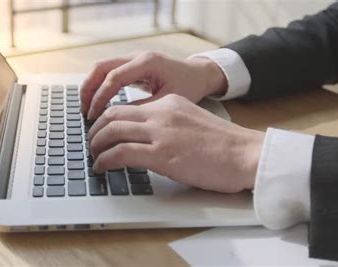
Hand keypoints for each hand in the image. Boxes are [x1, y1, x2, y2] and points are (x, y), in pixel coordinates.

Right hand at [80, 51, 226, 118]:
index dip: (101, 97)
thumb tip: (118, 120)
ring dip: (91, 87)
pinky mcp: (132, 66)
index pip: (114, 77)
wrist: (199, 74)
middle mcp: (137, 57)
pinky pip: (109, 72)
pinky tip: (97, 103)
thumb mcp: (167, 101)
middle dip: (89, 89)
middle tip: (84, 111)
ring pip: (102, 68)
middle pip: (101, 67)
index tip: (93, 115)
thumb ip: (143, 108)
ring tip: (86, 108)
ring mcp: (133, 59)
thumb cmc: (189, 86)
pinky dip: (99, 86)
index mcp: (147, 62)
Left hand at [89, 94, 264, 192]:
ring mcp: (161, 132)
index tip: (102, 131)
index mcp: (170, 103)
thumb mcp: (192, 122)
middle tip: (91, 142)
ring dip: (96, 144)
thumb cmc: (224, 145)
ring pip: (113, 131)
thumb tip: (148, 138)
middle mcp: (162, 113)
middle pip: (114, 115)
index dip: (108, 120)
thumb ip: (169, 124)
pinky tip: (102, 167)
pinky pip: (121, 153)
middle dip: (96, 130)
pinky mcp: (162, 154)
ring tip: (93, 155)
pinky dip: (105, 160)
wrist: (246, 154)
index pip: (127, 107)